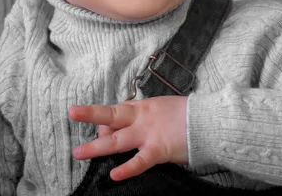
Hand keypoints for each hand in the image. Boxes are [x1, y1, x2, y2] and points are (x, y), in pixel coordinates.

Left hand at [69, 96, 187, 180]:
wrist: (209, 122)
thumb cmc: (189, 115)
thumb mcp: (165, 107)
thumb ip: (148, 117)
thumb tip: (135, 126)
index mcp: (144, 107)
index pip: (118, 110)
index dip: (105, 119)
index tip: (101, 128)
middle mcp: (142, 118)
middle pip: (111, 115)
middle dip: (91, 115)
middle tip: (72, 113)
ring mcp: (148, 134)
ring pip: (117, 140)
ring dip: (97, 146)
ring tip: (78, 152)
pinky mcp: (158, 150)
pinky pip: (139, 161)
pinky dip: (127, 168)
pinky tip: (115, 174)